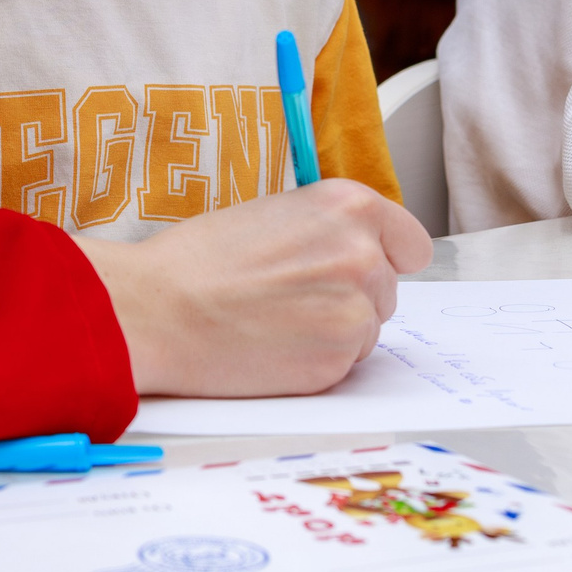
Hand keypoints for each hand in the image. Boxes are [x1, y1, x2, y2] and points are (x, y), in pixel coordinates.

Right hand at [77, 180, 432, 398]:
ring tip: (274, 320)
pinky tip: (272, 346)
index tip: (362, 268)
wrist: (159, 310)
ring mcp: (355, 311)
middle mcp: (362, 255)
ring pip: (367, 329)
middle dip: (350, 296)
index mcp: (348, 206)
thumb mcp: (274, 213)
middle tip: (292, 296)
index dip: (386, 258)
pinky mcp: (338, 361)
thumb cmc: (199, 260)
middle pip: (387, 289)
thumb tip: (357, 253)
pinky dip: (315, 361)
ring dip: (333, 331)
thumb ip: (328, 229)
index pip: (411, 243)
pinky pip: (344, 364)